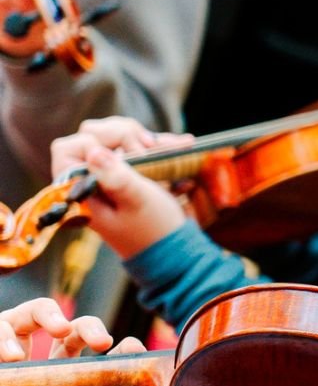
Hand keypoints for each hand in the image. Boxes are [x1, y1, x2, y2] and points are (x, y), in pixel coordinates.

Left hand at [0, 298, 136, 385]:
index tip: (18, 353)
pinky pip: (110, 362)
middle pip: (34, 330)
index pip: (0, 340)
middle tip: (63, 326)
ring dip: (89, 328)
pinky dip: (123, 350)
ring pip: (74, 340)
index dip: (6, 332)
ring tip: (105, 341)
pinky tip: (128, 352)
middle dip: (48, 316)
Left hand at [51, 118, 193, 258]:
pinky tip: (181, 144)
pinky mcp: (129, 174)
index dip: (94, 143)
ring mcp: (109, 176)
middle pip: (93, 134)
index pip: (69, 147)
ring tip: (169, 147)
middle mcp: (90, 180)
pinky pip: (137, 148)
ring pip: (115, 136)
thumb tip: (93, 150)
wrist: (174, 251)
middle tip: (149, 150)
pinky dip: (158, 144)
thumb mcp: (137, 201)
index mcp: (81, 189)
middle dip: (124, 135)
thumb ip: (115, 176)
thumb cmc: (155, 229)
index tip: (125, 155)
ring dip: (143, 137)